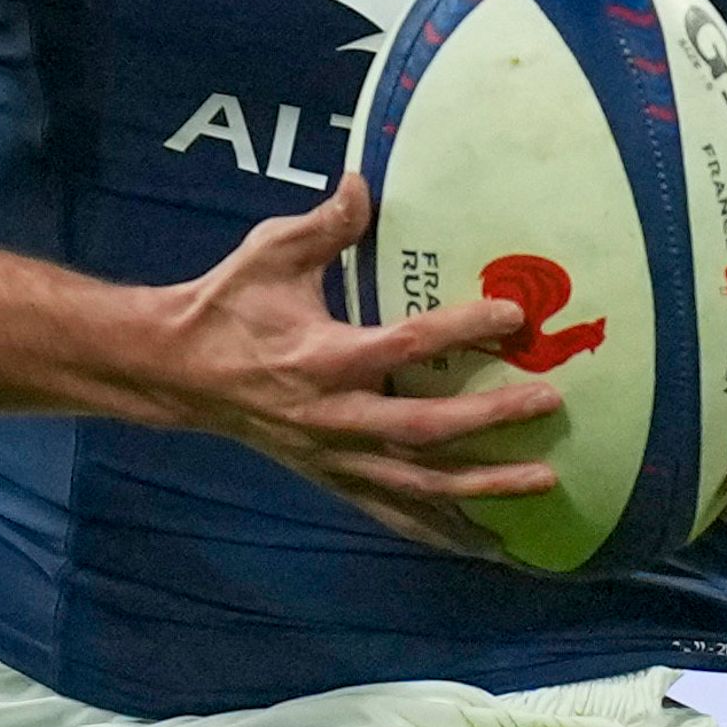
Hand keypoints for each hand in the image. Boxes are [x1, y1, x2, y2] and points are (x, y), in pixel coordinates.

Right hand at [146, 176, 561, 557]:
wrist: (176, 370)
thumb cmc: (229, 304)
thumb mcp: (268, 253)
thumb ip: (324, 225)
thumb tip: (363, 181)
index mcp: (323, 357)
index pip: (407, 345)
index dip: (463, 329)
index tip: (514, 314)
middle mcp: (333, 416)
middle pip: (424, 429)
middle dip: (491, 420)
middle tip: (550, 402)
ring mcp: (334, 456)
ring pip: (417, 483)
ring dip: (483, 485)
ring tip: (544, 481)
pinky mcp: (332, 478)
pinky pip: (394, 513)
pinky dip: (442, 530)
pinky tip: (487, 544)